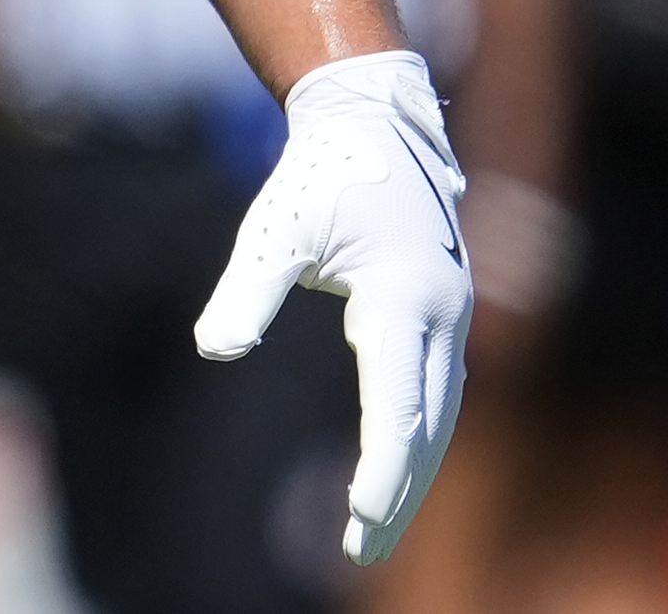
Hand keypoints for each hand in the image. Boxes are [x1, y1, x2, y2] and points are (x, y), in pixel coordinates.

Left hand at [193, 51, 472, 563]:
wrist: (371, 119)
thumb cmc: (318, 175)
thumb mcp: (275, 230)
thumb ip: (246, 291)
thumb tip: (215, 348)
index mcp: (402, 293)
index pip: (397, 402)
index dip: (382, 467)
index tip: (359, 516)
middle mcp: (442, 309)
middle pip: (428, 422)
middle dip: (398, 491)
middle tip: (359, 549)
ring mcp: (451, 310)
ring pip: (440, 411)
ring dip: (412, 472)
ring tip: (372, 530)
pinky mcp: (445, 310)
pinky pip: (439, 389)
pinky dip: (420, 435)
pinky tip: (395, 471)